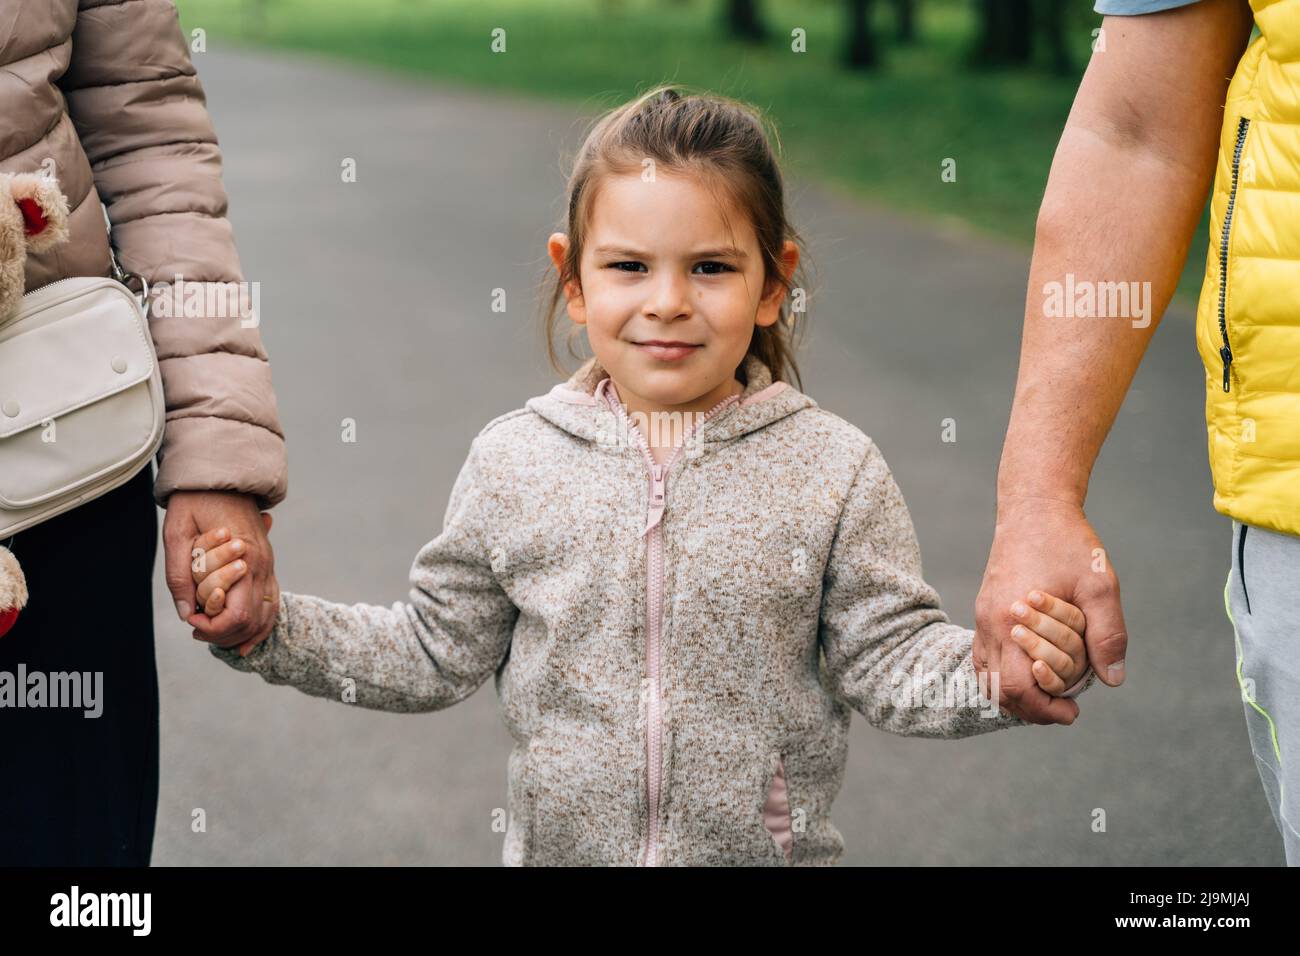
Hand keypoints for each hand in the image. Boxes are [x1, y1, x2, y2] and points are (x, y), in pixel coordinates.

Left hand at [164, 492, 277, 654]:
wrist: (222, 472)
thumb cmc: (195, 500)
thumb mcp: (176, 534)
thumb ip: (180, 575)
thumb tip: (186, 614)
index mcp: (243, 560)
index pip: (237, 615)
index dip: (214, 628)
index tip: (191, 622)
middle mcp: (262, 566)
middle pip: (253, 621)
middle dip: (224, 635)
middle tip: (197, 631)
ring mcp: (269, 564)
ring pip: (267, 615)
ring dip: (243, 633)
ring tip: (215, 636)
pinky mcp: (268, 563)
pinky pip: (272, 602)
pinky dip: (261, 623)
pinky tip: (245, 637)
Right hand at [974, 496, 1127, 724]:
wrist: (1034, 507)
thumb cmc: (1069, 543)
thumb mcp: (1100, 586)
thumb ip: (1107, 634)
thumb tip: (1112, 680)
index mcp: (1012, 621)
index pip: (1016, 687)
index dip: (1044, 710)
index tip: (1072, 714)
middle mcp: (990, 623)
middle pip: (997, 689)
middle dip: (1030, 708)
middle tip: (1063, 710)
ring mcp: (983, 617)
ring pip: (985, 676)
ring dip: (1014, 694)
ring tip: (1048, 695)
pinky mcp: (984, 609)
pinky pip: (984, 655)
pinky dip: (1003, 673)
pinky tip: (1030, 670)